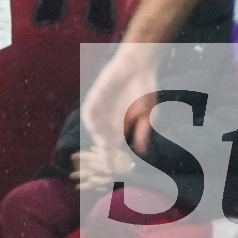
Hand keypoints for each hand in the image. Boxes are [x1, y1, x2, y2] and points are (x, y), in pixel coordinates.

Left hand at [77, 49, 160, 187]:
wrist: (139, 67)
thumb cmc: (144, 90)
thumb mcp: (148, 114)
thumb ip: (143, 131)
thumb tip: (141, 150)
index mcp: (120, 128)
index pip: (113, 148)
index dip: (112, 159)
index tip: (113, 170)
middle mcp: (108, 121)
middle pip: (101, 141)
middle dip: (102, 150)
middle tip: (106, 158)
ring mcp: (101, 110)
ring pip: (94, 128)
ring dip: (96, 136)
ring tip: (102, 143)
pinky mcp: (95, 97)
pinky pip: (89, 110)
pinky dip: (90, 119)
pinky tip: (94, 126)